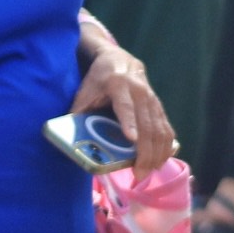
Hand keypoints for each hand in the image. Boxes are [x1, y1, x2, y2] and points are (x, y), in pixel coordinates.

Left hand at [69, 45, 175, 179]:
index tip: (132, 139)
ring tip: (150, 171)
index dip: (129, 122)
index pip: (125, 106)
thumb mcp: (85, 91)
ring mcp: (151, 98)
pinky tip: (162, 160)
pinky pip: (166, 127)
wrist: (119, 59)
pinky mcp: (158, 104)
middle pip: (146, 123)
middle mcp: (139, 91)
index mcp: (118, 85)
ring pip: (159, 127)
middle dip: (145, 151)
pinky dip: (166, 145)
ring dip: (158, 152)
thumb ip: (78, 112)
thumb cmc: (98, 78)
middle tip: (140, 173)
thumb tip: (67, 139)